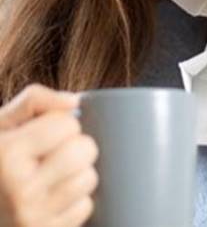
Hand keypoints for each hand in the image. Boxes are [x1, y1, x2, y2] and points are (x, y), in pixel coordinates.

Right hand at [0, 84, 98, 226]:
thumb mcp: (0, 124)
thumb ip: (34, 100)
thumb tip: (75, 101)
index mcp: (7, 154)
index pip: (68, 124)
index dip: (60, 123)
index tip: (44, 133)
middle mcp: (19, 189)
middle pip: (84, 150)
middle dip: (75, 144)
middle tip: (56, 151)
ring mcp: (33, 218)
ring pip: (89, 178)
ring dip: (78, 172)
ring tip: (54, 173)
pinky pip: (84, 207)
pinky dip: (74, 200)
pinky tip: (52, 197)